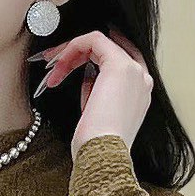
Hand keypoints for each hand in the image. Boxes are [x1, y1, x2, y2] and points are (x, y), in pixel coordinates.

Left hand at [34, 25, 152, 158]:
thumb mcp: (98, 116)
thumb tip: (88, 81)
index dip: (93, 57)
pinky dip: (73, 47)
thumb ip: (98, 95)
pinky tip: (58, 64)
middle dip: (78, 53)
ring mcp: (134, 70)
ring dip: (71, 53)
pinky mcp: (119, 65)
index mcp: (140, 94)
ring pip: (99, 43)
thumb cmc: (97, 147)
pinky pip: (94, 40)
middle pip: (110, 49)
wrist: (103, 155)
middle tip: (54, 65)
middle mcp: (142, 79)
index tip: (69, 63)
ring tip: (52, 72)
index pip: (120, 61)